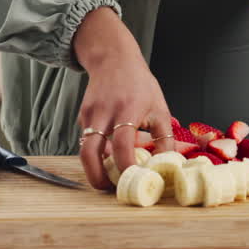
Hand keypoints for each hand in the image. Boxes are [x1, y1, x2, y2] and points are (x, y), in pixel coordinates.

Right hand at [72, 7, 173, 189]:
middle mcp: (105, 113)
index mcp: (128, 110)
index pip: (123, 145)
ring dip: (94, 167)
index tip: (133, 179)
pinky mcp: (82, 116)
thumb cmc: (140, 84)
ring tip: (108, 177)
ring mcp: (89, 114)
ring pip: (84, 149)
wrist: (113, 59)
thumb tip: (166, 166)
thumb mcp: (159, 108)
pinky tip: (108, 154)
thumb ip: (163, 138)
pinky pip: (87, 140)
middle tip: (108, 188)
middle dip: (96, 176)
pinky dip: (95, 151)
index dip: (125, 166)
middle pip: (89, 152)